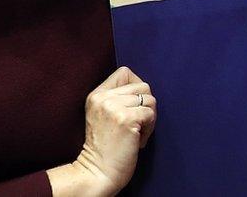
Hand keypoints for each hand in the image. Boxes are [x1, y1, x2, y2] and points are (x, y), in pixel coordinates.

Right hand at [65, 67, 156, 195]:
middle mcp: (103, 97)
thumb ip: (116, 99)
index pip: (124, 72)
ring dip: (149, 119)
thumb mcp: (102, 115)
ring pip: (150, 99)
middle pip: (143, 85)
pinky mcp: (126, 119)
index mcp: (96, 95)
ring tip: (136, 134)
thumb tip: (144, 90)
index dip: (136, 88)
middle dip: (145, 106)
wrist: (97, 173)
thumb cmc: (105, 149)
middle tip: (137, 125)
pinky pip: (151, 114)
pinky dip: (149, 129)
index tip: (133, 108)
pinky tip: (137, 141)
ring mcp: (114, 106)